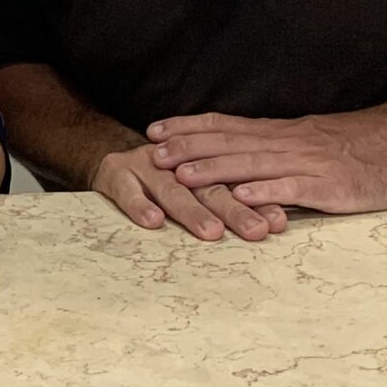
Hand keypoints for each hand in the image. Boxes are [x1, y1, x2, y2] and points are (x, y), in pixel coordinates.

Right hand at [90, 142, 285, 242]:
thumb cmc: (162, 178)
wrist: (107, 155)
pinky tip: (153, 221)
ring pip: (173, 190)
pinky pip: (127, 191)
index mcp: (203, 163)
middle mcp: (178, 163)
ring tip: (211, 231)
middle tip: (256, 230)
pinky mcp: (116, 172)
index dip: (258, 200)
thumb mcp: (197, 183)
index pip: (235, 182)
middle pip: (210, 187)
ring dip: (193, 211)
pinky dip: (140, 205)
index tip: (279, 222)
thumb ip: (230, 197)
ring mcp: (146, 166)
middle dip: (235, 209)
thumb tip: (278, 222)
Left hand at [147, 110, 386, 215]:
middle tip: (154, 154)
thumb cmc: (361, 147)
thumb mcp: (311, 141)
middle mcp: (288, 142)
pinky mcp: (328, 185)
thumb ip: (278, 149)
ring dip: (216, 169)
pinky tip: (240, 196)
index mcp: (282, 132)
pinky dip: (264, 192)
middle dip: (189, 148)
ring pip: (254, 164)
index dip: (189, 127)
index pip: (226, 124)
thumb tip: (240, 159)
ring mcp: (307, 163)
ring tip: (183, 175)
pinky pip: (292, 188)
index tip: (155, 130)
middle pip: (230, 143)